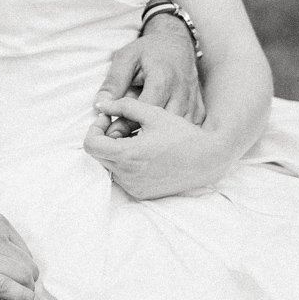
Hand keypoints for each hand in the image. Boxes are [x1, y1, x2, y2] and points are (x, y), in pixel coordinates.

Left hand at [84, 96, 228, 199]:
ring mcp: (135, 187)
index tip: (108, 119)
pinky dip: (127, 164)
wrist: (207, 159)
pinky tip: (145, 152)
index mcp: (128, 155)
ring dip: (116, 151)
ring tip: (137, 138)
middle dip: (105, 138)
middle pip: (99, 155)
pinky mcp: (142, 194)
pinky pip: (123, 177)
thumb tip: (101, 105)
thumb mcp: (153, 112)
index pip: (91, 144)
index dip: (95, 128)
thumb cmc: (181, 133)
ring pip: (110, 166)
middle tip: (123, 125)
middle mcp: (128, 176)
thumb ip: (123, 105)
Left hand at [96, 17, 204, 138]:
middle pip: (159, 126)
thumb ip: (113, 82)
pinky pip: (184, 131)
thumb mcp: (126, 58)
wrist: (177, 43)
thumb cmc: (149, 50)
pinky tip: (154, 138)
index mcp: (163, 79)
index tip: (109, 129)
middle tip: (119, 137)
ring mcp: (193, 103)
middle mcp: (182, 93)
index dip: (124, 123)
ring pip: (173, 133)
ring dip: (154, 140)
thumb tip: (99, 105)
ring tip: (135, 140)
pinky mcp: (199, 110)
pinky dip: (170, 138)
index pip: (143, 110)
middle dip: (137, 135)